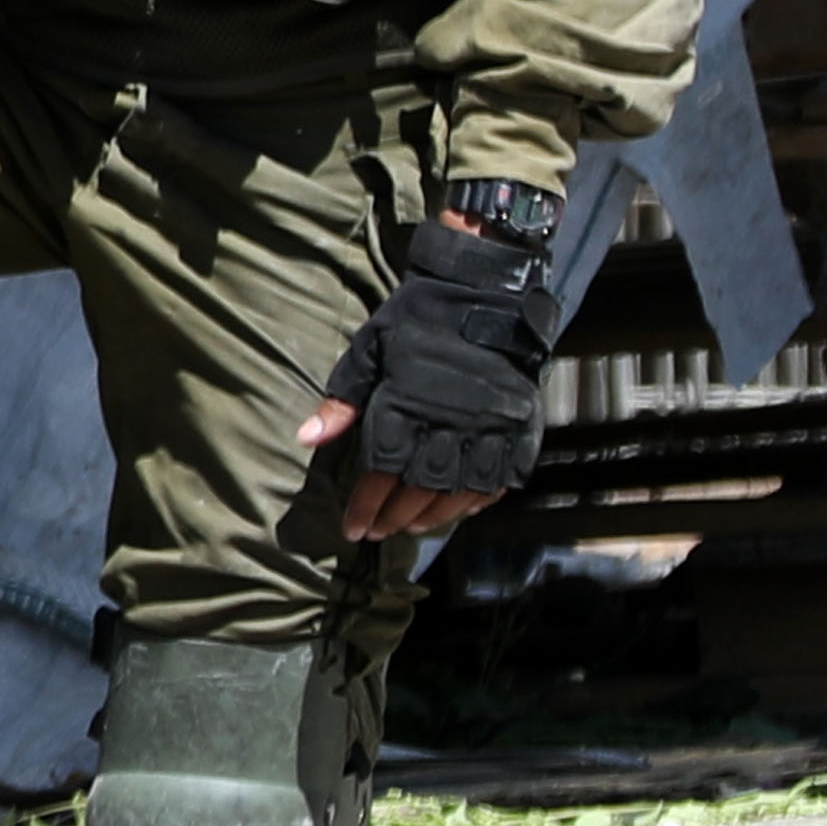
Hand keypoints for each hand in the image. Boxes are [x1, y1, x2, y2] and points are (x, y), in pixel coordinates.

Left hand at [302, 212, 560, 540]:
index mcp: (408, 406)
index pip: (382, 471)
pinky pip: (502, 477)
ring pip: (462, 490)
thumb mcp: (370, 350)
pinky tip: (461, 508)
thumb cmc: (418, 320)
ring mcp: (490, 428)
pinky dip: (480, 498)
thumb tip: (306, 439)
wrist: (486, 293)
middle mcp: (451, 423)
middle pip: (421, 488)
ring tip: (413, 526)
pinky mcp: (520, 427)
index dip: (366, 505)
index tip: (353, 528)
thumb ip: (342, 400)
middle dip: (396, 516)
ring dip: (435, 515)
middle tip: (379, 532)